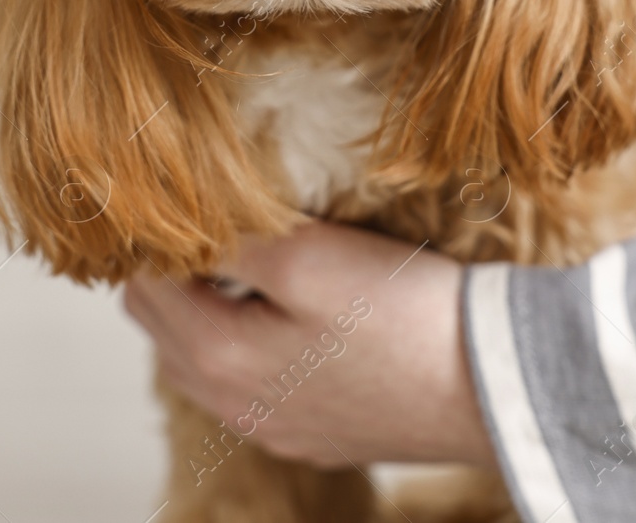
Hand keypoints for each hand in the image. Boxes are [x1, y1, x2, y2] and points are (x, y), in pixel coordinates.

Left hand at [122, 220, 495, 468]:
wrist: (494, 384)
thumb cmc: (403, 316)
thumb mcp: (306, 255)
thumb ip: (226, 242)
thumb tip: (175, 228)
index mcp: (216, 360)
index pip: (141, 286)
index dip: (160, 237)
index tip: (192, 199)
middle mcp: (233, 407)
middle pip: (164, 327)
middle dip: (180, 273)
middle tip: (226, 224)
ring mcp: (276, 427)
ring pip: (205, 359)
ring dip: (216, 308)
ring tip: (262, 262)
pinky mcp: (317, 434)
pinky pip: (256, 384)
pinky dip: (256, 343)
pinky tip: (301, 315)